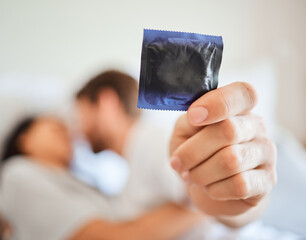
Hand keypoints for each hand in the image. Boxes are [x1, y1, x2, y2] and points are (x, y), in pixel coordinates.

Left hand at [170, 82, 276, 217]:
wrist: (207, 186)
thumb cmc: (196, 153)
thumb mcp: (185, 132)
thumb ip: (190, 121)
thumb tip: (196, 117)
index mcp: (239, 108)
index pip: (243, 93)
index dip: (218, 103)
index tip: (193, 117)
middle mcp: (257, 126)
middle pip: (228, 130)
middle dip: (193, 151)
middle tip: (177, 163)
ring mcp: (266, 153)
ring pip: (231, 160)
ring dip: (201, 173)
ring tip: (191, 177)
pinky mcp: (268, 181)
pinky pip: (239, 185)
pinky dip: (215, 189)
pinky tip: (210, 188)